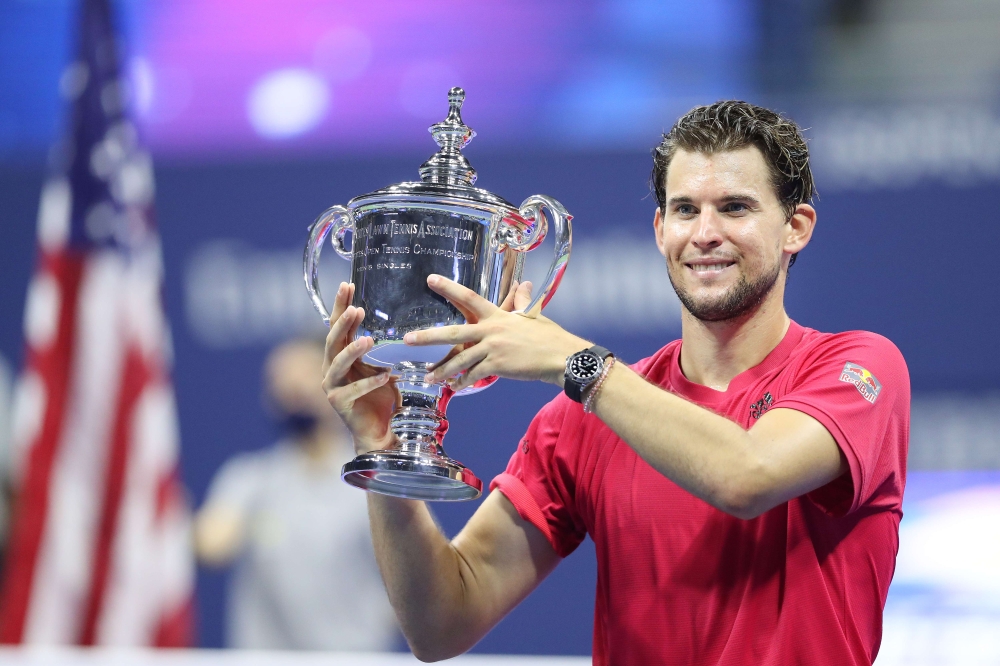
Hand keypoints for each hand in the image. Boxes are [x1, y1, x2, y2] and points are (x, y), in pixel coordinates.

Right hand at [321, 282, 397, 454]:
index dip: (340, 305)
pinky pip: (353, 390)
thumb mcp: (381, 364)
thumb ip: (377, 347)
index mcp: (340, 356)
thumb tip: (391, 319)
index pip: (337, 326)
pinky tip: (386, 375)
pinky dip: (370, 382)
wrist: (381, 430)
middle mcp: (331, 368)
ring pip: (337, 363)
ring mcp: (332, 386)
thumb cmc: (381, 396)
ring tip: (369, 340)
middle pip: (332, 340)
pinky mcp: (338, 404)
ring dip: (352, 350)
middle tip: (354, 308)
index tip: (347, 285)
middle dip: (342, 322)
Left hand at [403, 274, 589, 391]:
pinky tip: (454, 388)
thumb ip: (523, 302)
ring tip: (428, 376)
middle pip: (453, 332)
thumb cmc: (550, 337)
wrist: (561, 357)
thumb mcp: (534, 316)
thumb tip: (525, 285)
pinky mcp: (498, 365)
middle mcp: (491, 329)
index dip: (449, 288)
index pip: (469, 298)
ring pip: (460, 359)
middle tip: (407, 339)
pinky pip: (474, 375)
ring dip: (443, 369)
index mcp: (498, 315)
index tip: (430, 280)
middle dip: (428, 336)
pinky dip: (463, 382)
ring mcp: (493, 348)